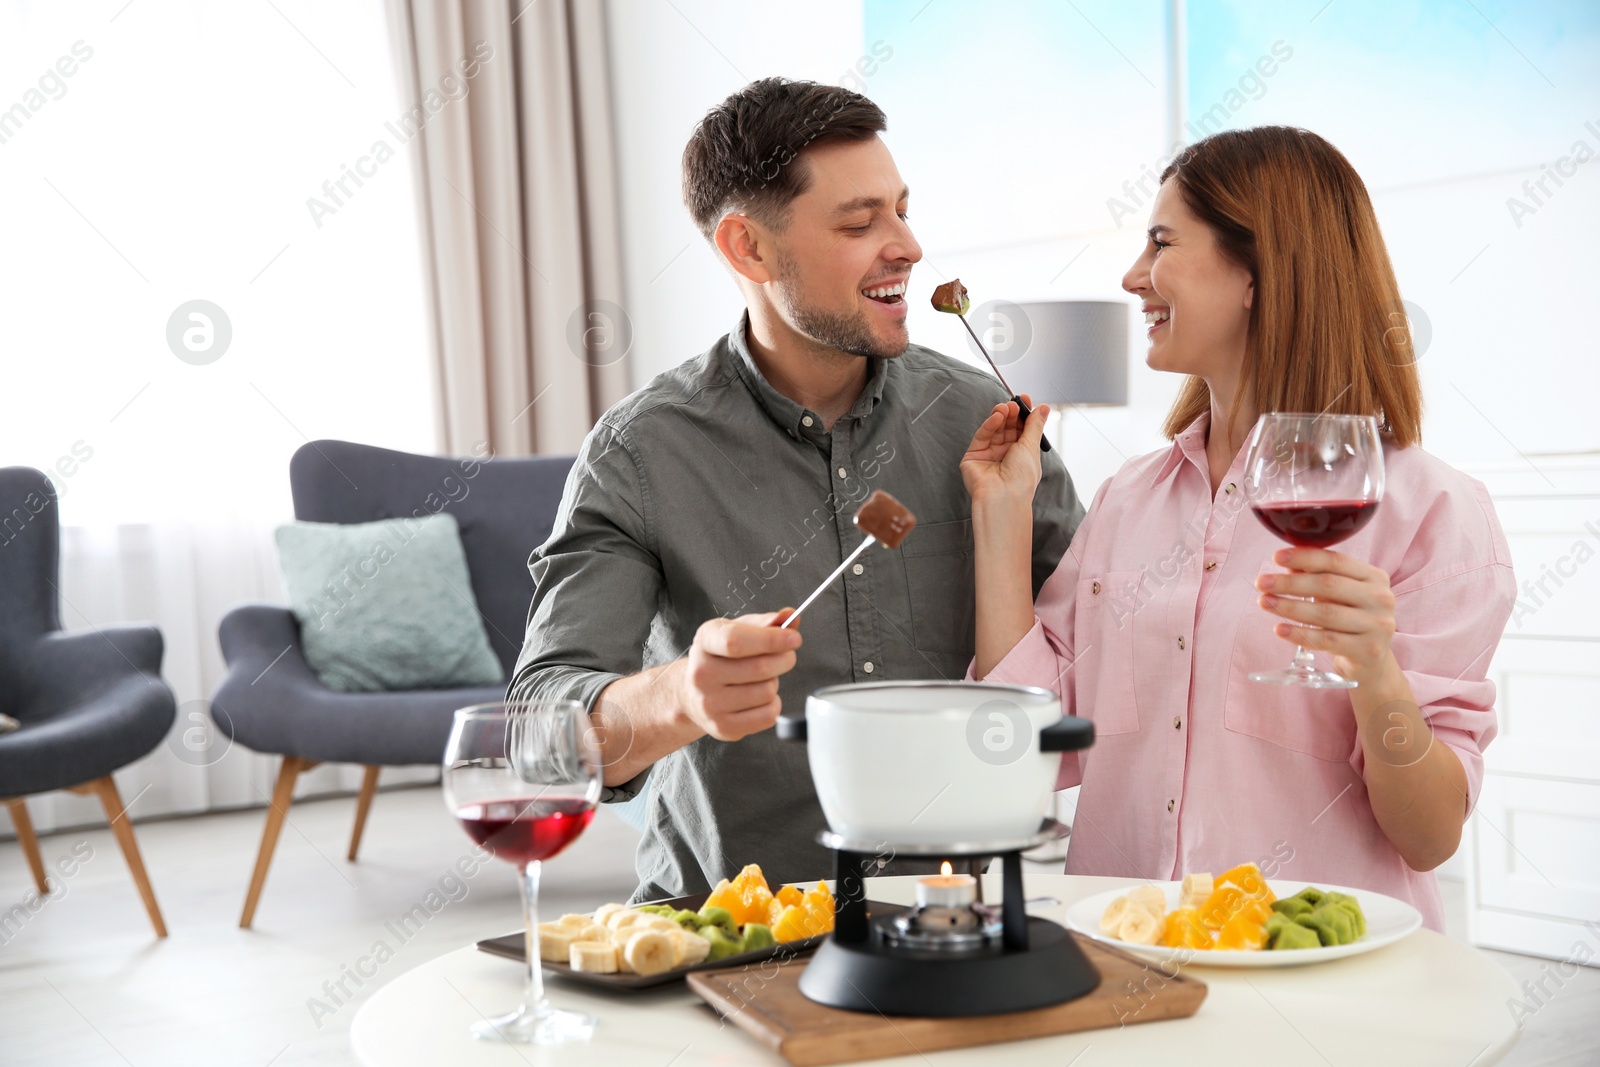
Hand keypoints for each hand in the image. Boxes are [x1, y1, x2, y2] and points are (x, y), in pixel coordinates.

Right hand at [678, 608, 801, 740]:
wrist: (691, 694)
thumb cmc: (721, 657)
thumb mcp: (736, 631)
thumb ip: (764, 623)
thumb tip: (788, 617)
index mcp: (705, 641)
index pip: (736, 642)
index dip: (770, 640)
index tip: (794, 638)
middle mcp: (701, 673)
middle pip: (760, 668)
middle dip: (784, 659)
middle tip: (785, 656)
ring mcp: (710, 704)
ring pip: (767, 692)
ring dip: (774, 683)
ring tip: (762, 679)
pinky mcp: (723, 726)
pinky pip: (767, 715)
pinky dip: (772, 705)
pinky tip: (759, 698)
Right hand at [961, 396, 1049, 506]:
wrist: (1003, 498)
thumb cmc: (1021, 479)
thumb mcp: (1031, 447)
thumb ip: (1034, 425)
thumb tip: (1043, 408)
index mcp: (1022, 455)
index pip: (1021, 429)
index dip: (1023, 414)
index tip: (1026, 399)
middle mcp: (1005, 454)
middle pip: (1007, 427)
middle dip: (1012, 413)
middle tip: (1015, 402)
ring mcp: (989, 455)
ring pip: (994, 430)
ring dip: (1000, 416)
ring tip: (1006, 407)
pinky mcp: (973, 456)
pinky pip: (982, 436)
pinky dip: (989, 424)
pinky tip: (997, 416)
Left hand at [1255, 548, 1397, 685]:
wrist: (1371, 661)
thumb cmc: (1349, 619)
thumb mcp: (1338, 595)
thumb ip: (1316, 576)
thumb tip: (1286, 563)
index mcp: (1374, 577)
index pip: (1336, 561)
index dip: (1304, 557)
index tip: (1276, 557)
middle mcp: (1381, 598)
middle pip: (1329, 585)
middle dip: (1290, 583)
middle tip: (1262, 583)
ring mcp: (1378, 626)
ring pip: (1326, 613)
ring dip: (1290, 607)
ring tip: (1264, 603)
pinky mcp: (1368, 650)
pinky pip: (1326, 641)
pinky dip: (1300, 634)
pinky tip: (1279, 629)